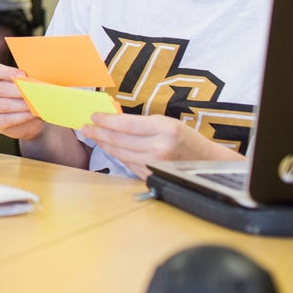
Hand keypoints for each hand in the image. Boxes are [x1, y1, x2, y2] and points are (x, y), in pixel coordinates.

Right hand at [0, 63, 44, 140]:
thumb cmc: (29, 96)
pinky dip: (21, 116)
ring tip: (36, 104)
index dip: (8, 72)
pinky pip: (6, 119)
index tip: (24, 75)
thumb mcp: (28, 85)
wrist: (30, 120)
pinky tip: (32, 114)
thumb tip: (37, 81)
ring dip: (22, 105)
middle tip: (34, 93)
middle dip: (19, 91)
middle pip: (0, 88)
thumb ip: (29, 81)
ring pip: (4, 105)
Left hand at [81, 113, 239, 178]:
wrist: (207, 162)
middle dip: (99, 133)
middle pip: (120, 140)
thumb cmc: (186, 138)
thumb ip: (141, 123)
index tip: (93, 116)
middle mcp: (160, 147)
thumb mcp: (166, 123)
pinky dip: (117, 155)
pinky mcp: (153, 176)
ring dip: (105, 145)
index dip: (106, 120)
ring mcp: (156, 164)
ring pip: (121, 153)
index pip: (126, 124)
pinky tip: (109, 149)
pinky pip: (129, 164)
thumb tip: (113, 120)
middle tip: (85, 128)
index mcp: (164, 128)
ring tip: (94, 137)